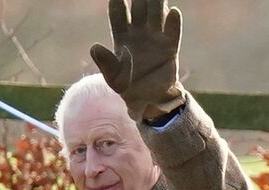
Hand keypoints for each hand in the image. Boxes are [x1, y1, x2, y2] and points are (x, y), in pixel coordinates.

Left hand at [90, 0, 183, 120]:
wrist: (148, 100)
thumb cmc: (127, 87)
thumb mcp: (113, 78)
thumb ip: (105, 63)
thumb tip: (95, 47)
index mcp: (122, 36)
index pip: (118, 14)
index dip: (117, 2)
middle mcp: (139, 32)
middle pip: (139, 8)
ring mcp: (155, 38)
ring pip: (157, 14)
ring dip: (157, 2)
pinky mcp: (170, 48)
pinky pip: (172, 33)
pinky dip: (173, 23)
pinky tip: (174, 12)